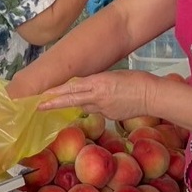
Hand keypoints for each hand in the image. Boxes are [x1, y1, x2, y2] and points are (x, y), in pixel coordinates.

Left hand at [37, 70, 156, 120]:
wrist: (152, 95)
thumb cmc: (136, 80)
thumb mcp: (113, 75)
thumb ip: (98, 82)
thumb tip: (88, 89)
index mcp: (97, 82)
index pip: (71, 88)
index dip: (56, 92)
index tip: (42, 95)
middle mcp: (97, 96)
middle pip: (71, 100)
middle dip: (54, 103)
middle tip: (39, 106)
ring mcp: (103, 108)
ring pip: (85, 106)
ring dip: (80, 103)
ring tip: (82, 99)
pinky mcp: (110, 116)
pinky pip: (98, 111)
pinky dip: (98, 107)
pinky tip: (110, 102)